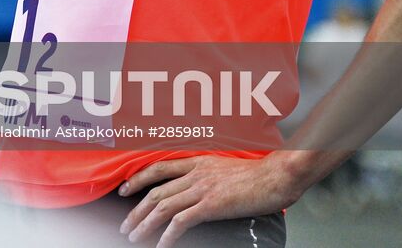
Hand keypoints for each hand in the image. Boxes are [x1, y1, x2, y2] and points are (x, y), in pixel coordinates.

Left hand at [118, 155, 303, 246]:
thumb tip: (197, 190)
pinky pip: (181, 221)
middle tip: (125, 224)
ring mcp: (202, 189)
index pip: (158, 168)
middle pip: (155, 192)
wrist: (277, 176)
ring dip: (145, 224)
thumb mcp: (226, 167)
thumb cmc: (259, 175)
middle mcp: (195, 174)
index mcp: (197, 162)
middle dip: (136, 210)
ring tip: (134, 236)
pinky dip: (167, 235)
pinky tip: (161, 245)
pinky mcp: (211, 205)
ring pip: (163, 207)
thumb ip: (208, 175)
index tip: (124, 189)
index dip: (138, 179)